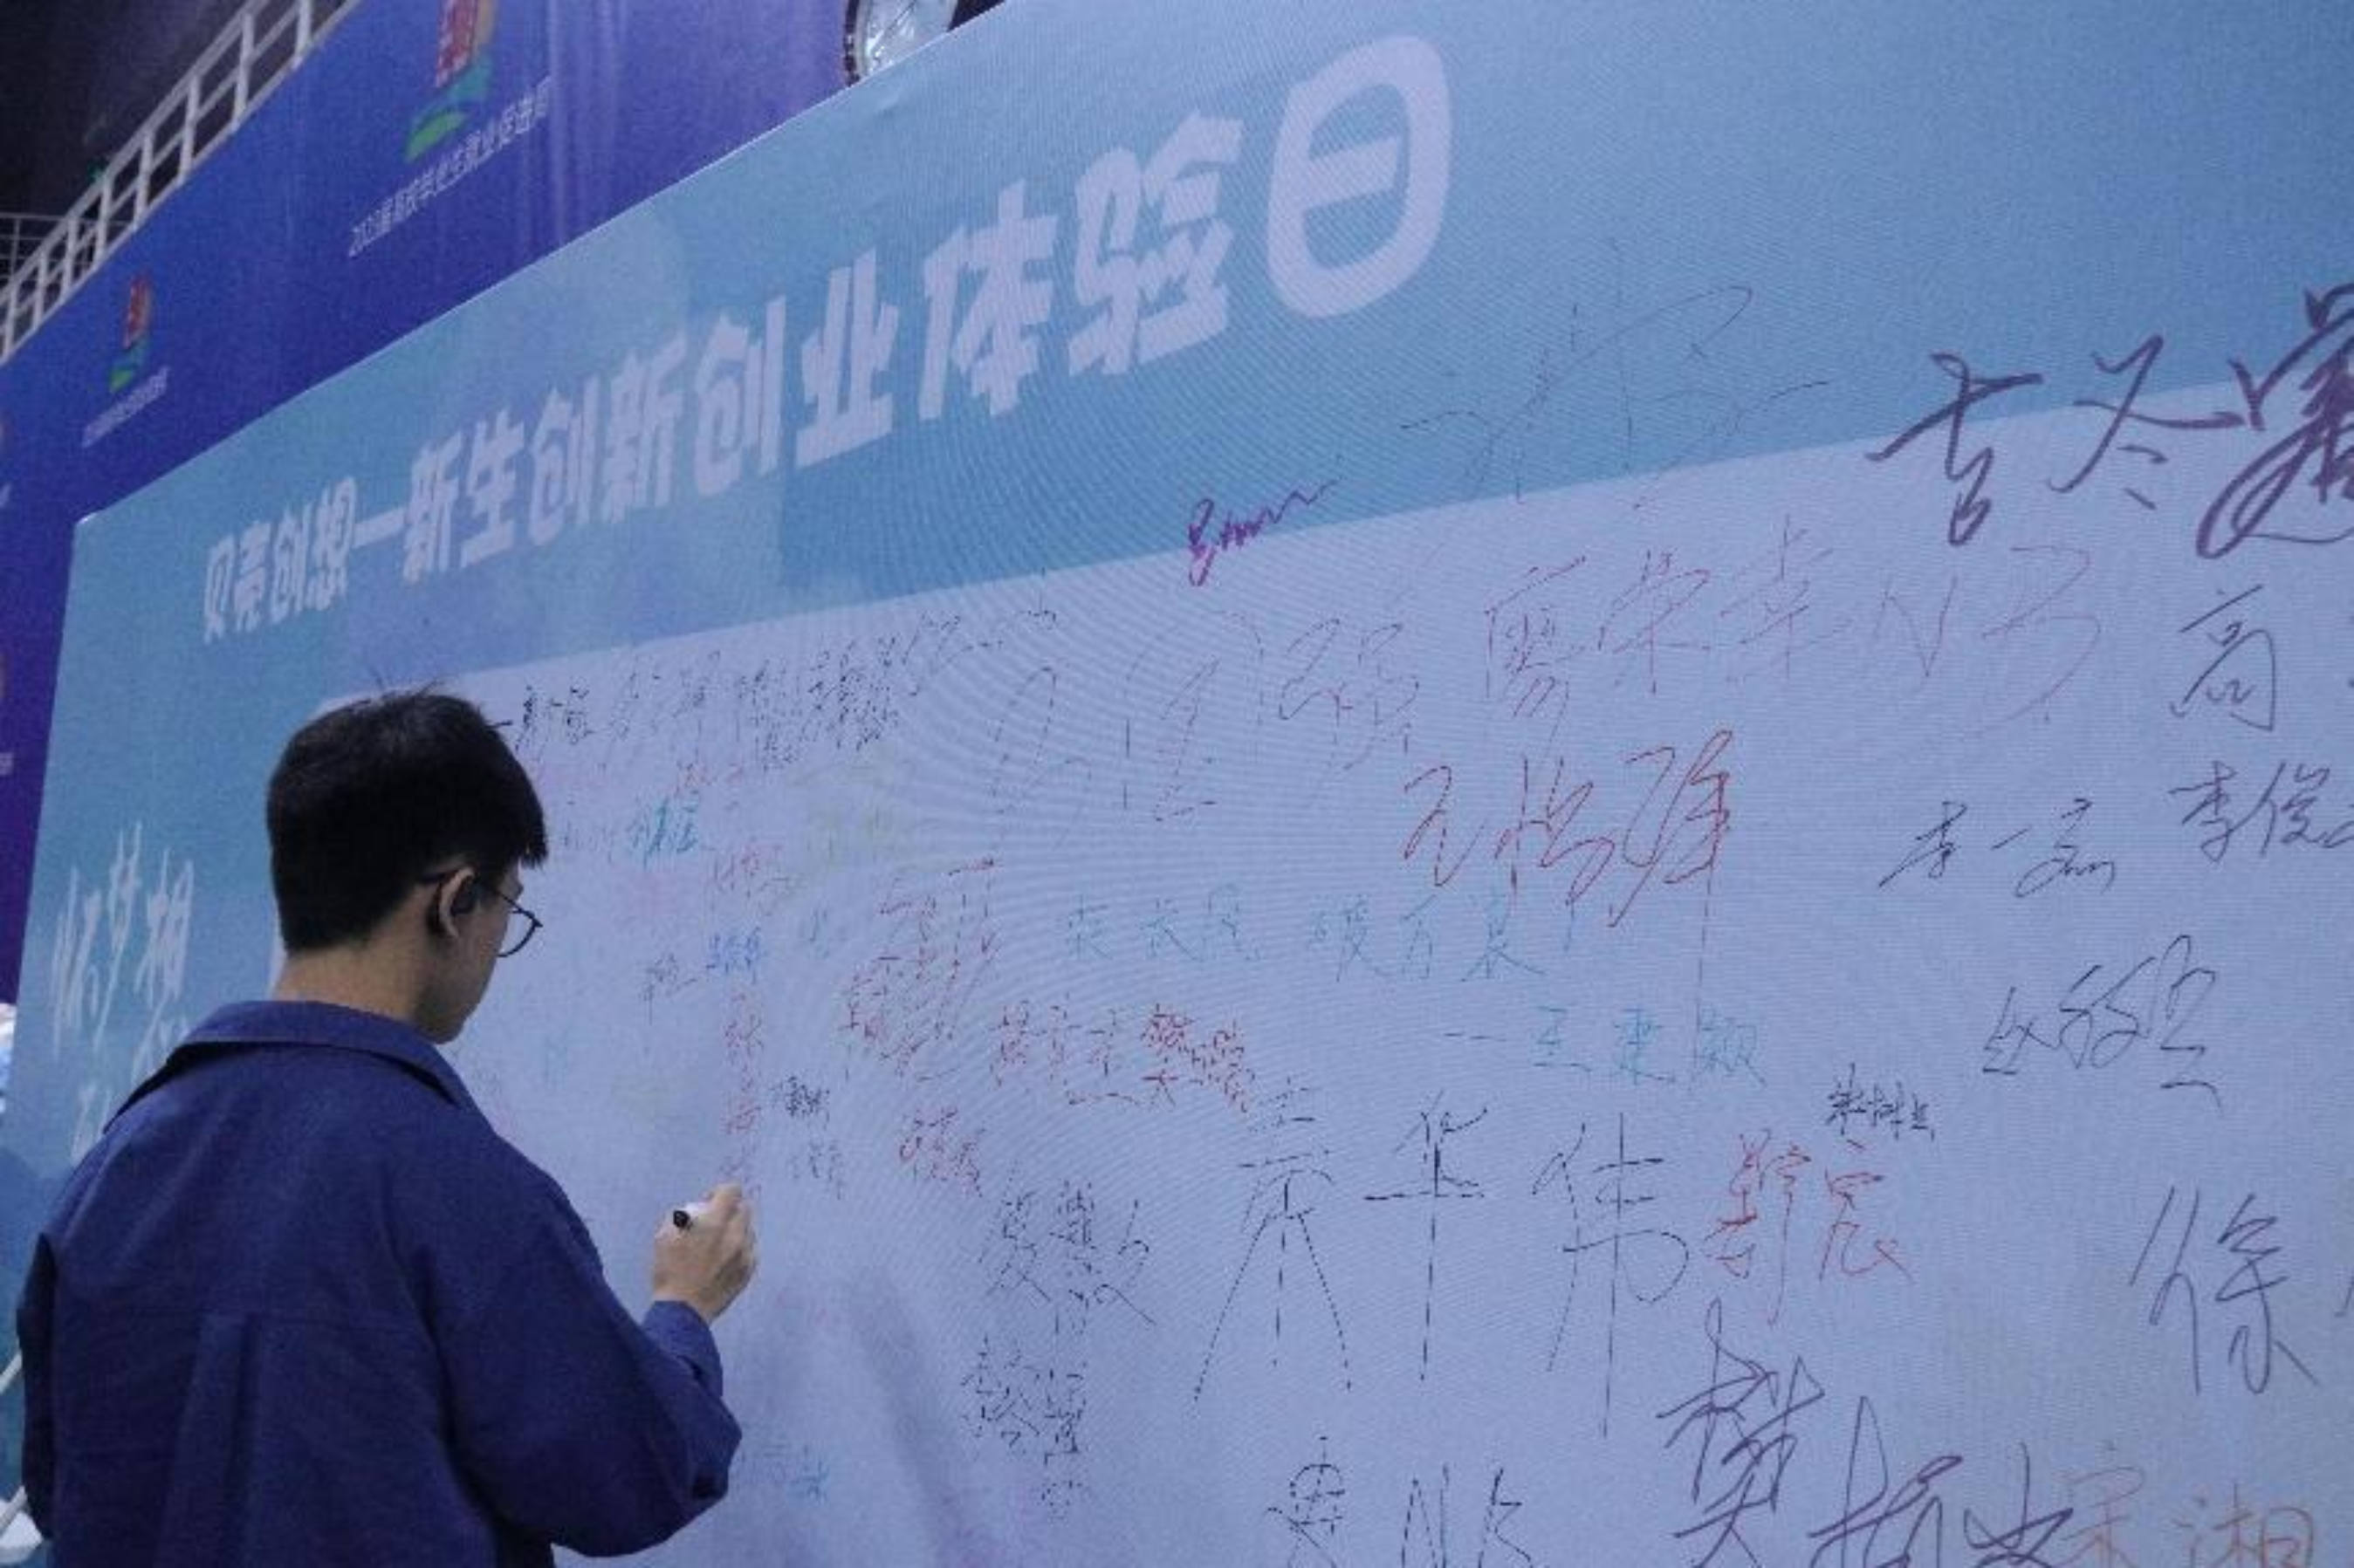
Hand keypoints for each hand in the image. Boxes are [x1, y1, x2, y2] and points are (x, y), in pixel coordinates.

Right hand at [650, 1183, 757, 1323]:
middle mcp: (735, 1236)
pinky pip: (750, 1250)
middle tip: (713, 1223)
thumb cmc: (669, 1272)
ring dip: (735, 1231)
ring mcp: (745, 1255)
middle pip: (744, 1209)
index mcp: (714, 1224)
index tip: (708, 1202)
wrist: (683, 1311)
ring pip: (748, 1230)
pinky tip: (722, 1261)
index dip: (719, 1192)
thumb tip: (695, 1211)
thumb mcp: (664, 1237)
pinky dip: (739, 1250)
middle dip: (729, 1210)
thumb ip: (682, 1216)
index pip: (731, 1191)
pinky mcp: (749, 1271)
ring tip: (716, 1245)